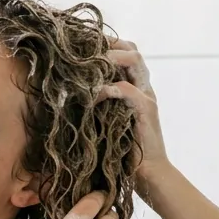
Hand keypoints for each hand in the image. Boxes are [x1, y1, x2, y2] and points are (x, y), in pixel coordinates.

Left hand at [95, 38, 167, 186]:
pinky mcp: (146, 110)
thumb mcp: (108, 121)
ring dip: (109, 57)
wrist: (149, 175)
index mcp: (137, 88)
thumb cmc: (124, 152)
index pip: (128, 52)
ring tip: (88, 65)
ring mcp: (147, 97)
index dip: (108, 44)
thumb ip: (99, 104)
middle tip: (84, 47)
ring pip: (133, 59)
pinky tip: (92, 95)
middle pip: (132, 49)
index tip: (84, 45)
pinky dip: (107, 89)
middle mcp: (144, 87)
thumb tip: (69, 92)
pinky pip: (126, 88)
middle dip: (108, 43)